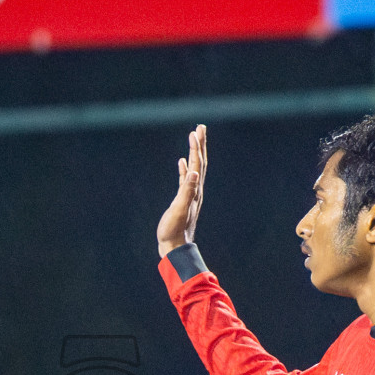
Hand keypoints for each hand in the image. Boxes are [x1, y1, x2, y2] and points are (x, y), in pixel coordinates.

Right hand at [157, 125, 207, 257]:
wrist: (174, 247)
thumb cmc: (174, 230)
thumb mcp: (179, 210)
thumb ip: (186, 191)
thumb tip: (194, 172)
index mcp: (195, 191)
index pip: (198, 164)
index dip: (196, 147)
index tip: (195, 131)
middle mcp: (195, 190)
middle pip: (200, 163)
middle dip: (200, 144)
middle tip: (200, 127)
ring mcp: (190, 195)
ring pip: (194, 168)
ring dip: (194, 153)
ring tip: (193, 138)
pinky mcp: (182, 200)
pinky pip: (185, 179)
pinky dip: (185, 168)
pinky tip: (182, 162)